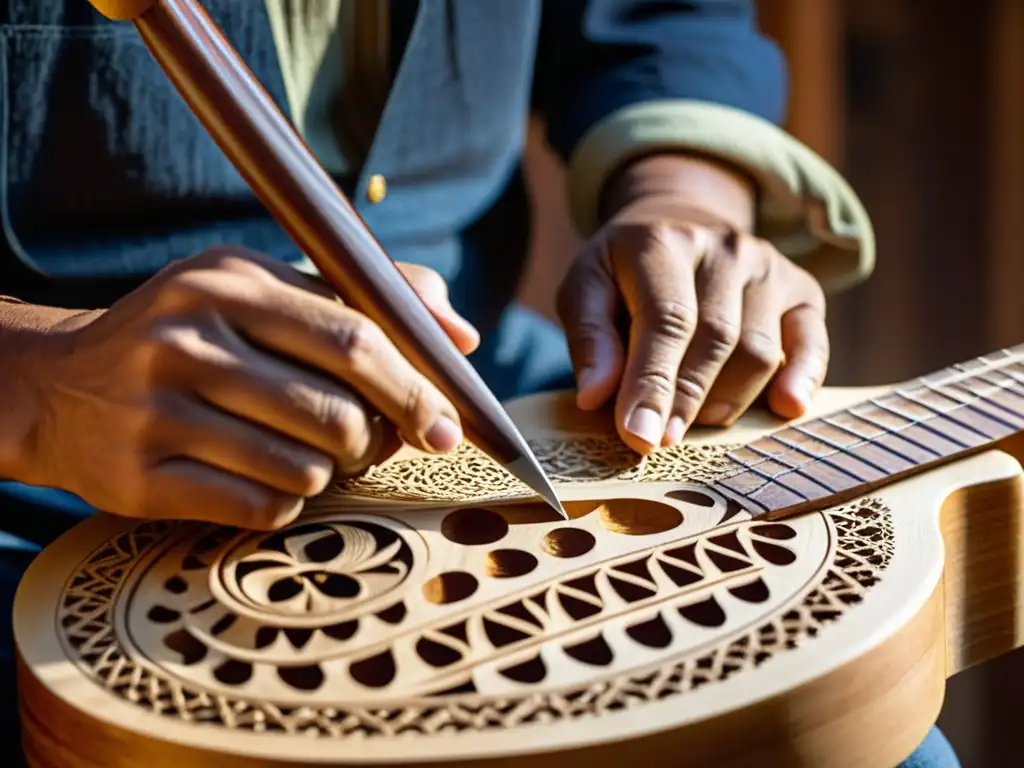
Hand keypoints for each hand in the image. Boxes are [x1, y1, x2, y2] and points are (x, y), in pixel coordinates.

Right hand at [23, 248, 478, 528]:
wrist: (58, 386)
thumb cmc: (190, 335)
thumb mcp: (260, 289)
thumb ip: (361, 298)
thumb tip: (461, 333)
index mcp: (229, 281)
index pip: (353, 338)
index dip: (414, 389)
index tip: (448, 427)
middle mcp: (186, 340)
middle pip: (337, 415)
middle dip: (377, 441)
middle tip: (376, 444)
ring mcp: (157, 411)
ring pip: (305, 470)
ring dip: (327, 472)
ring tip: (305, 453)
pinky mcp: (139, 478)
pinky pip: (261, 509)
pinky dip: (283, 503)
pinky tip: (261, 476)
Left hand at [557, 163, 828, 454]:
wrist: (680, 223)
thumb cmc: (624, 272)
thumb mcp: (585, 288)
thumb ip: (589, 338)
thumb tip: (596, 396)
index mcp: (663, 242)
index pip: (667, 321)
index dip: (654, 384)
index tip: (640, 436)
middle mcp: (724, 248)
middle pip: (717, 339)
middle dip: (688, 400)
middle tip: (662, 442)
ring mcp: (768, 266)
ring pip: (760, 351)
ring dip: (726, 400)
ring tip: (694, 421)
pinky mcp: (801, 289)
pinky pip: (812, 343)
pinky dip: (803, 379)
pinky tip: (786, 408)